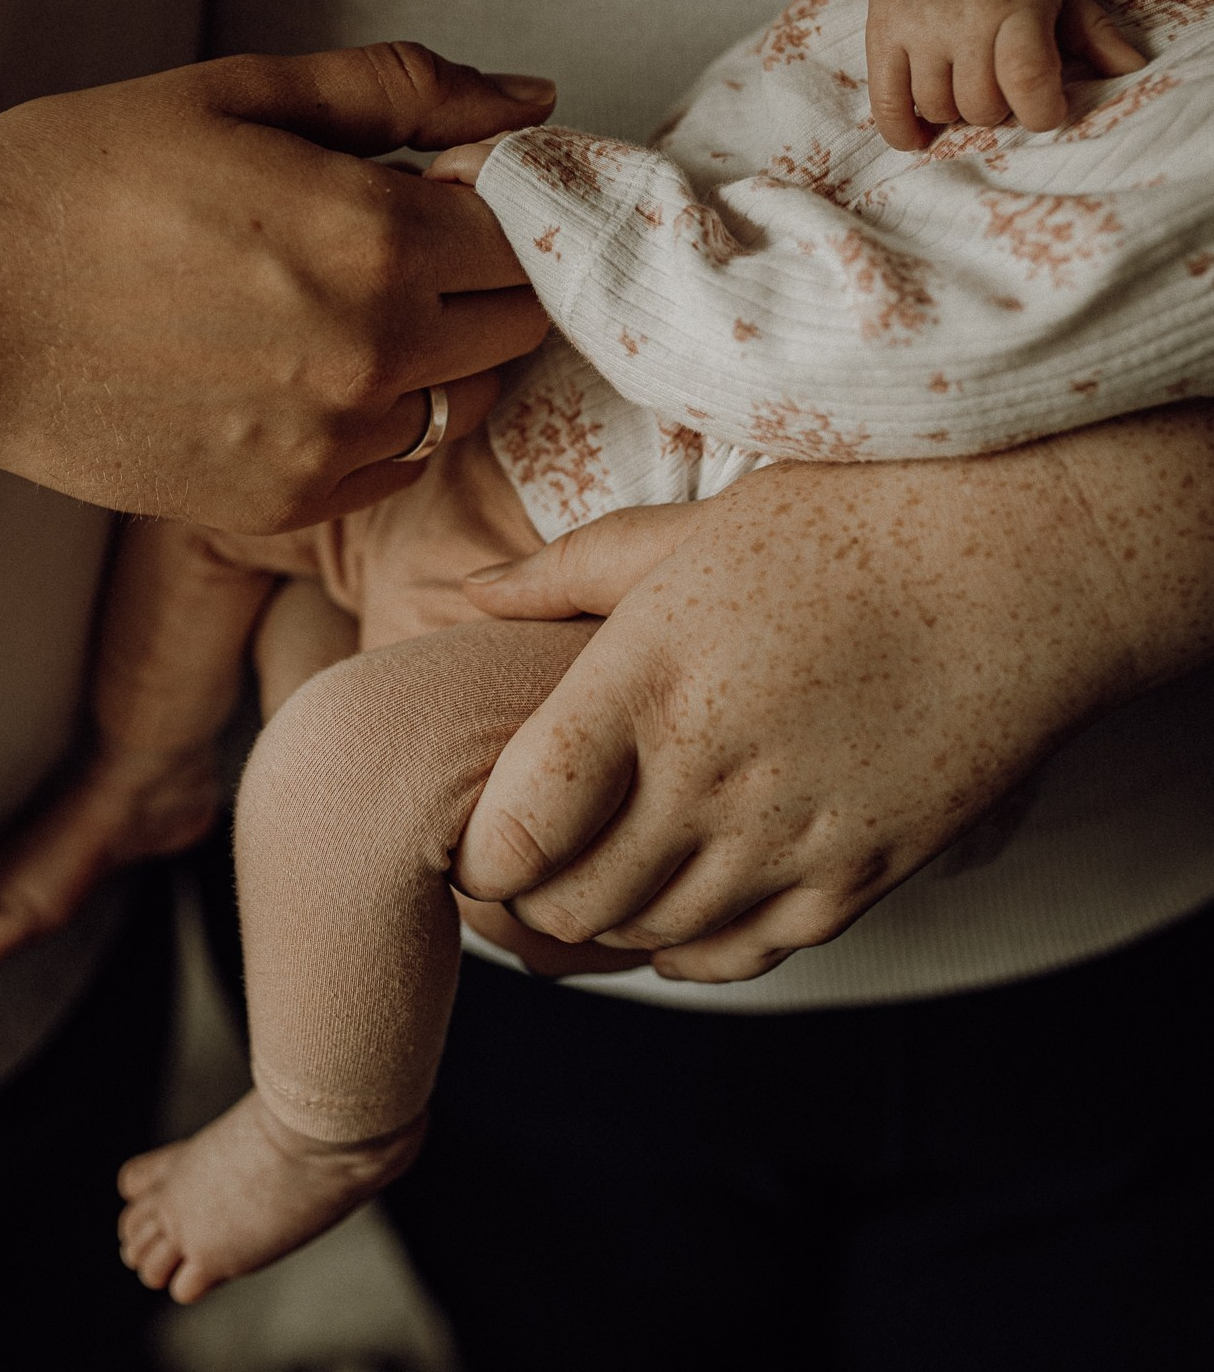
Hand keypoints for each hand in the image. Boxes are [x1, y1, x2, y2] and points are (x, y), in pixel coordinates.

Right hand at [0, 42, 554, 528]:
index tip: (444, 189)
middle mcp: (376, 349)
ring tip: (341, 307)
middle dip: (481, 276)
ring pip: (463, 396)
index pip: (523, 231)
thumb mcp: (244, 89)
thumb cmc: (85, 180)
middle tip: (403, 244)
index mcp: (377, 235)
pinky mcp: (289, 501)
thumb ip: (406, 89)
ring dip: (438, 352)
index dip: (493, 202)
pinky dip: (380, 418)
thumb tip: (529, 98)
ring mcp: (335, 438)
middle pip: (515, 320)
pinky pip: (396, 460)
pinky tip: (305, 372)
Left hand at [456, 411, 1213, 981]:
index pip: (516, 828)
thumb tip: (466, 593)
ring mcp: (787, 840)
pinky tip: (682, 895)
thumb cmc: (847, 529)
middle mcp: (707, 778)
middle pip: (568, 904)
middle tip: (524, 861)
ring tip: (597, 872)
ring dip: (605, 917)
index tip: (479, 832)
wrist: (1018, 571)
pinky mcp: (856, 881)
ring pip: (646, 937)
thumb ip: (566, 574)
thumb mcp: (690, 530)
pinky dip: (687, 942)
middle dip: (526, 896)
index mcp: (646, 685)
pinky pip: (736, 955)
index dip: (478, 853)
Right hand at [848, 0, 1143, 149]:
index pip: (1027, 80)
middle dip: (997, 110)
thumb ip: (1093, 29)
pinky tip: (920, 133)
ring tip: (965, 87)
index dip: (1041, 111)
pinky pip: (886, 104)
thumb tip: (1132, 66)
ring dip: (955, 113)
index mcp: (1018, 2)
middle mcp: (965, 14)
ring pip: (937, 108)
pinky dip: (902, 130)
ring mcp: (918, 25)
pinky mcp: (881, 34)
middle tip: (1001, 86)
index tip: (1045, 105)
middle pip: (981, 105)